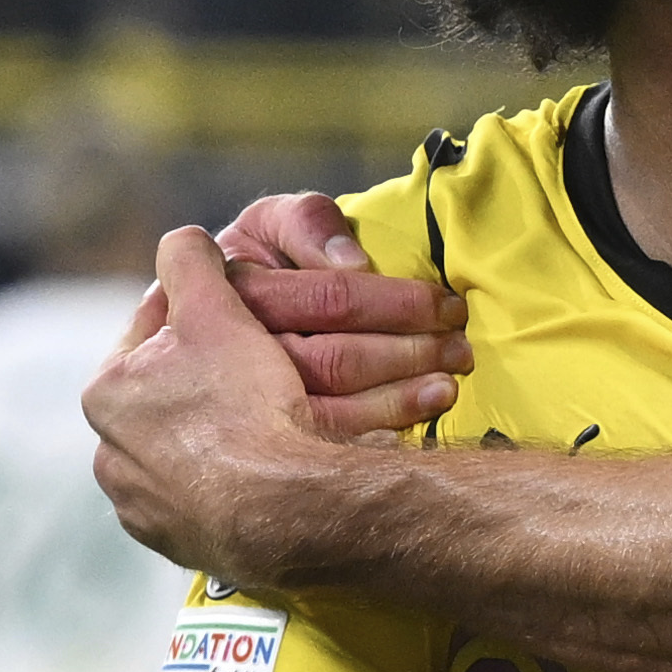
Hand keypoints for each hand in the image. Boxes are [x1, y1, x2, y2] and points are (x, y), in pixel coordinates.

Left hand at [89, 228, 451, 577]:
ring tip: (276, 415)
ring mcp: (146, 507)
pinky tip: (271, 467)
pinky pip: (210, 500)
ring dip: (225, 432)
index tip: (239, 302)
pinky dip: (237, 482)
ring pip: (189, 450)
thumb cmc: (243, 405)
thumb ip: (191, 263)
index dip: (202, 307)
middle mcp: (111, 455)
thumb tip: (181, 239)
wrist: (280, 510)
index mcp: (108, 393)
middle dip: (214, 374)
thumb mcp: (216, 310)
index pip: (154, 329)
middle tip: (267, 360)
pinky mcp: (183, 545)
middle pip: (171, 394)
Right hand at [216, 191, 472, 436]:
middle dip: (408, 354)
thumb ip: (308, 225)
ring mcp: (239, 407)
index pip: (330, 300)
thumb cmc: (264, 262)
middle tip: (460, 348)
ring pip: (327, 413)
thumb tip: (354, 263)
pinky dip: (371, 440)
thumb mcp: (274, 223)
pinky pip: (319, 449)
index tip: (447, 306)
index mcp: (236, 291)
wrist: (211, 316)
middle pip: (332, 362)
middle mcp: (228, 354)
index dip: (396, 304)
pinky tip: (409, 428)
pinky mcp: (255, 444)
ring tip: (448, 386)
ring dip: (399, 400)